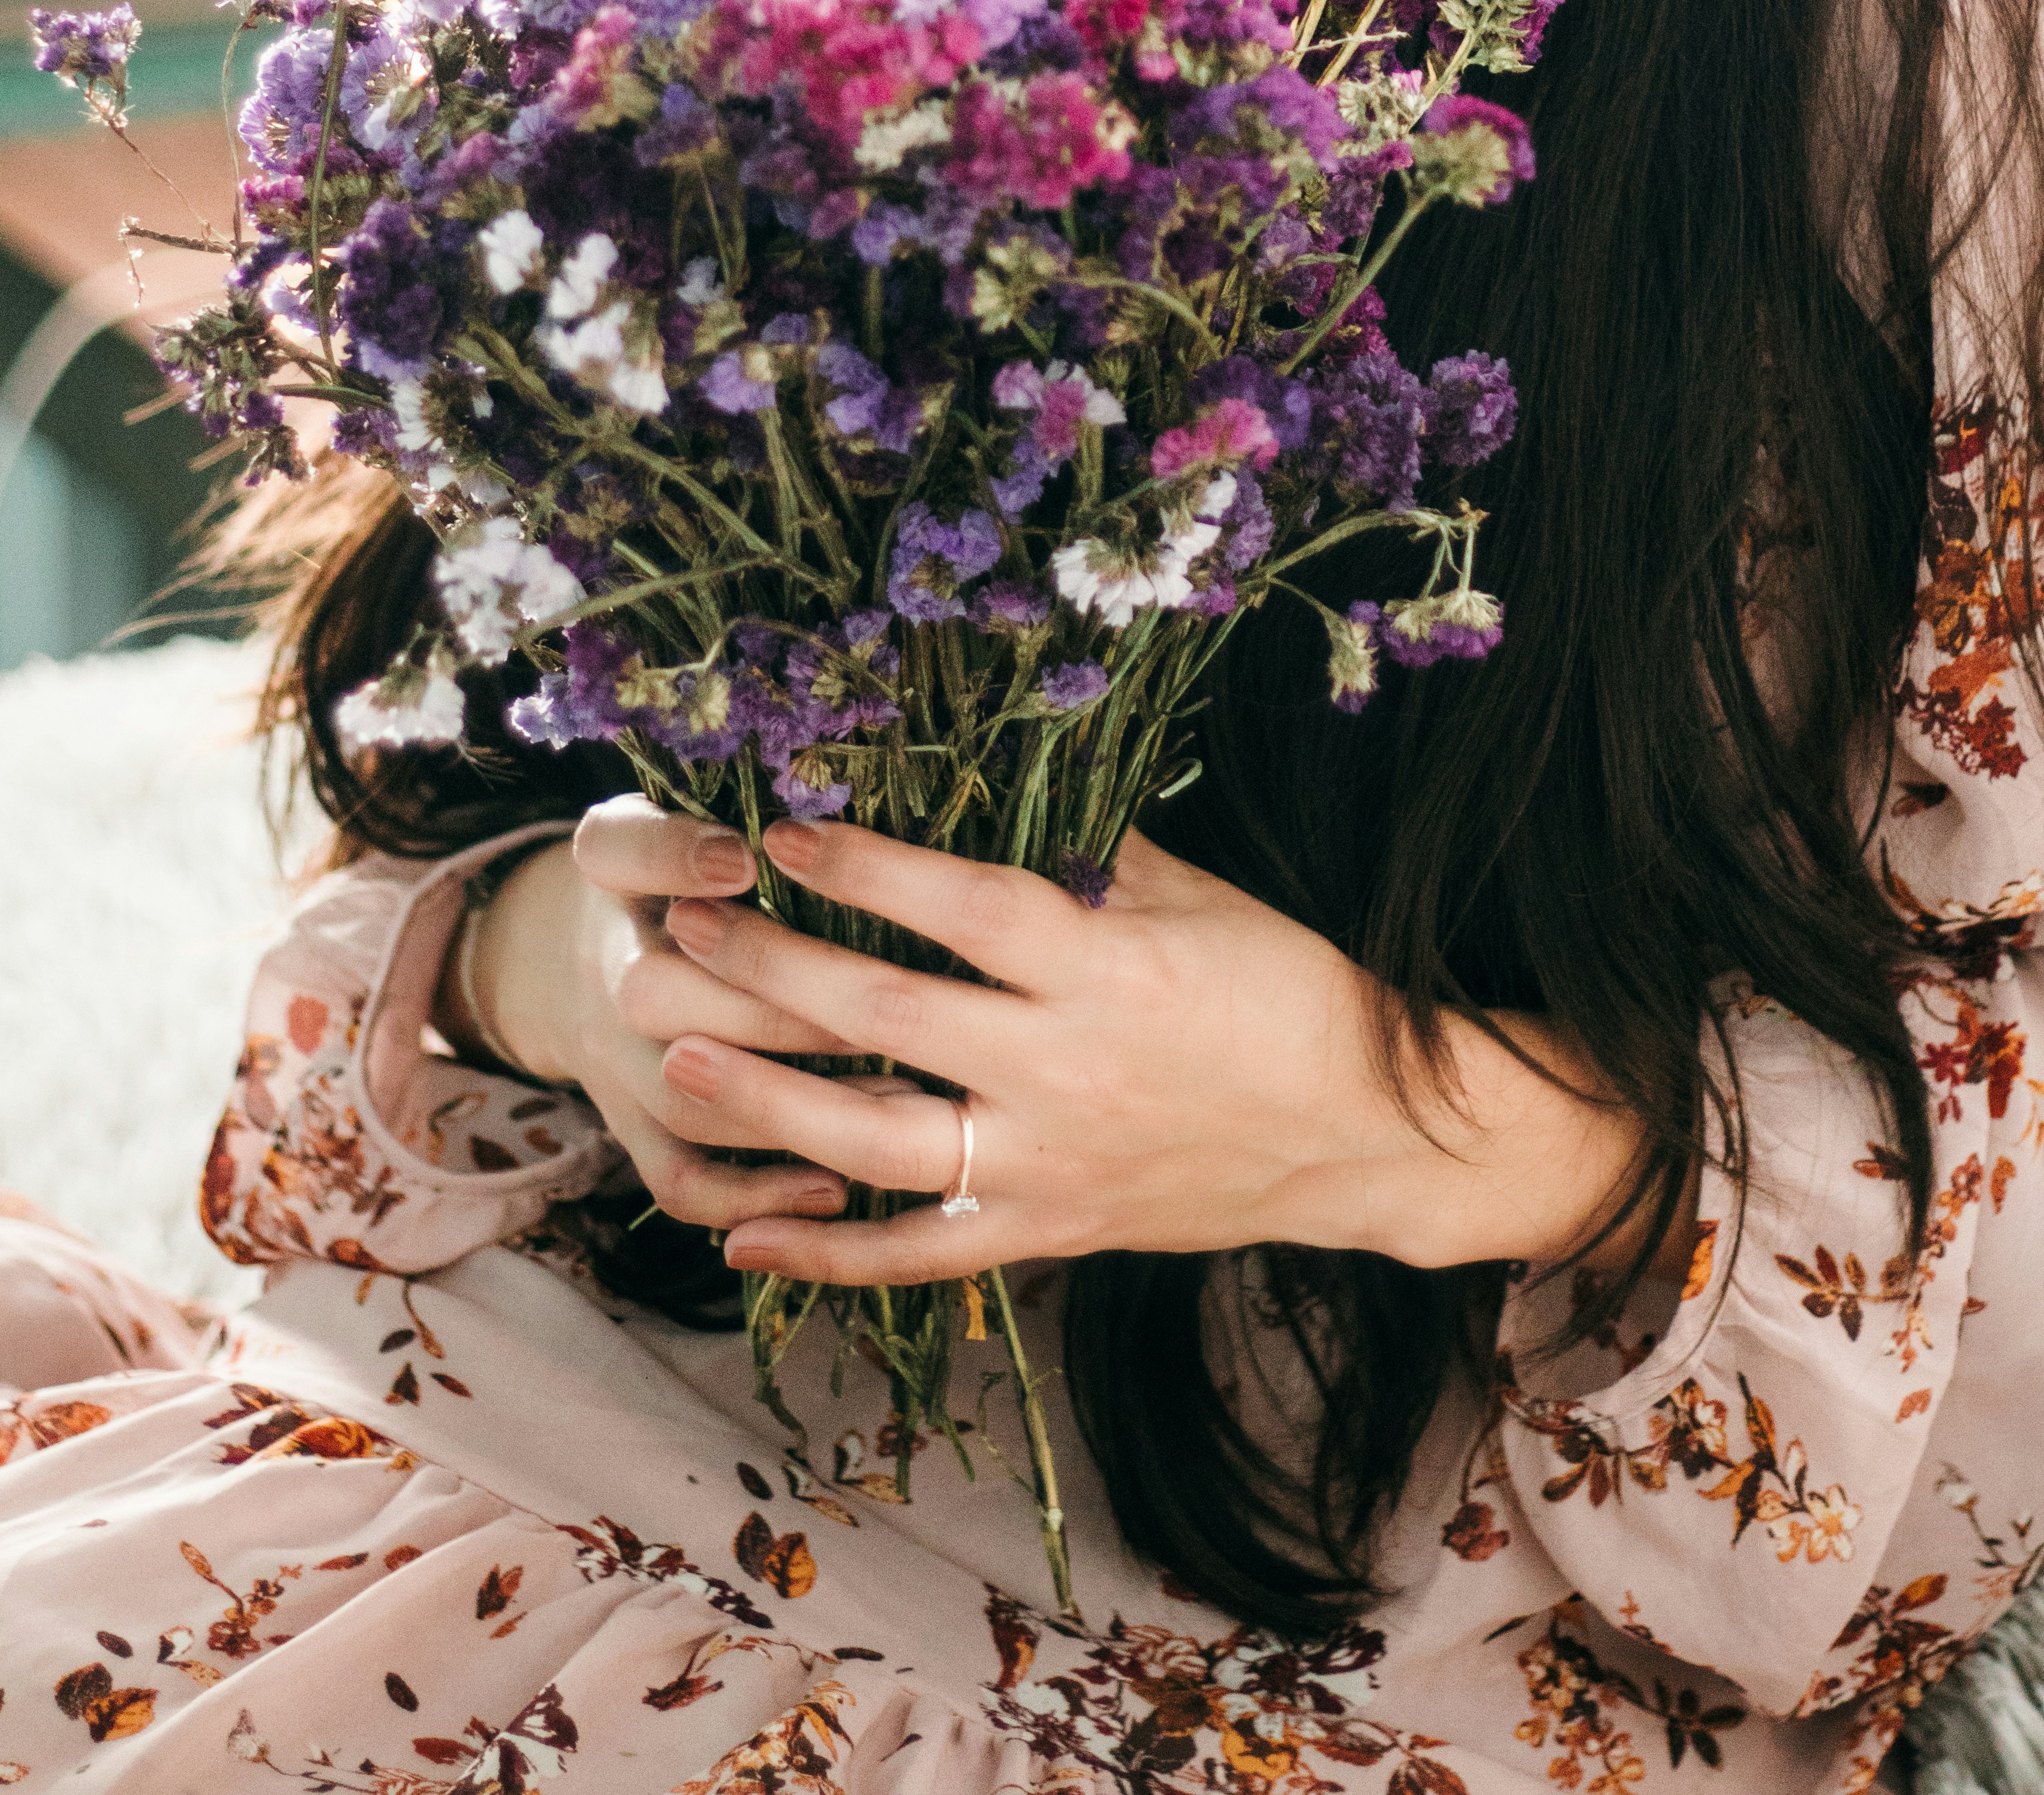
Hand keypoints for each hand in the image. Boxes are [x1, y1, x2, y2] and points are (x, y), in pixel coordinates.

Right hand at [449, 804, 852, 1234]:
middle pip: (658, 996)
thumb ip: (703, 821)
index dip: (679, 857)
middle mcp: (605, 973)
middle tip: (882, 1009)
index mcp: (613, 872)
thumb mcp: (672, 816)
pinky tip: (836, 1185)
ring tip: (902, 1094)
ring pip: (686, 1098)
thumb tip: (752, 848)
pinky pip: (681, 1180)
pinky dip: (751, 1192)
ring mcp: (619, 1064)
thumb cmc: (667, 873)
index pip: (625, 852)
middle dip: (771, 1006)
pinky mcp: (636, 1131)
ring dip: (786, 1104)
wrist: (580, 959)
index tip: (743, 860)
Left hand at [647, 816, 1649, 1286]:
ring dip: (768, 1102)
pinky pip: (922, 1256)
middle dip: (772, 968)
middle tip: (680, 929)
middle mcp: (1064, 1068)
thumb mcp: (1200, 897)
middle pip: (889, 1014)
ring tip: (675, 1062)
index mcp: (1106, 966)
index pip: (960, 907)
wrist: (1368, 1130)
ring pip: (880, 1141)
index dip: (864, 865)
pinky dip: (829, 1257)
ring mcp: (1051, 1162)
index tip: (777, 828)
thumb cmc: (1289, 989)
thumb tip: (994, 786)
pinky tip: (743, 1243)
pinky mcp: (1052, 1234)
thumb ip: (1093, 854)